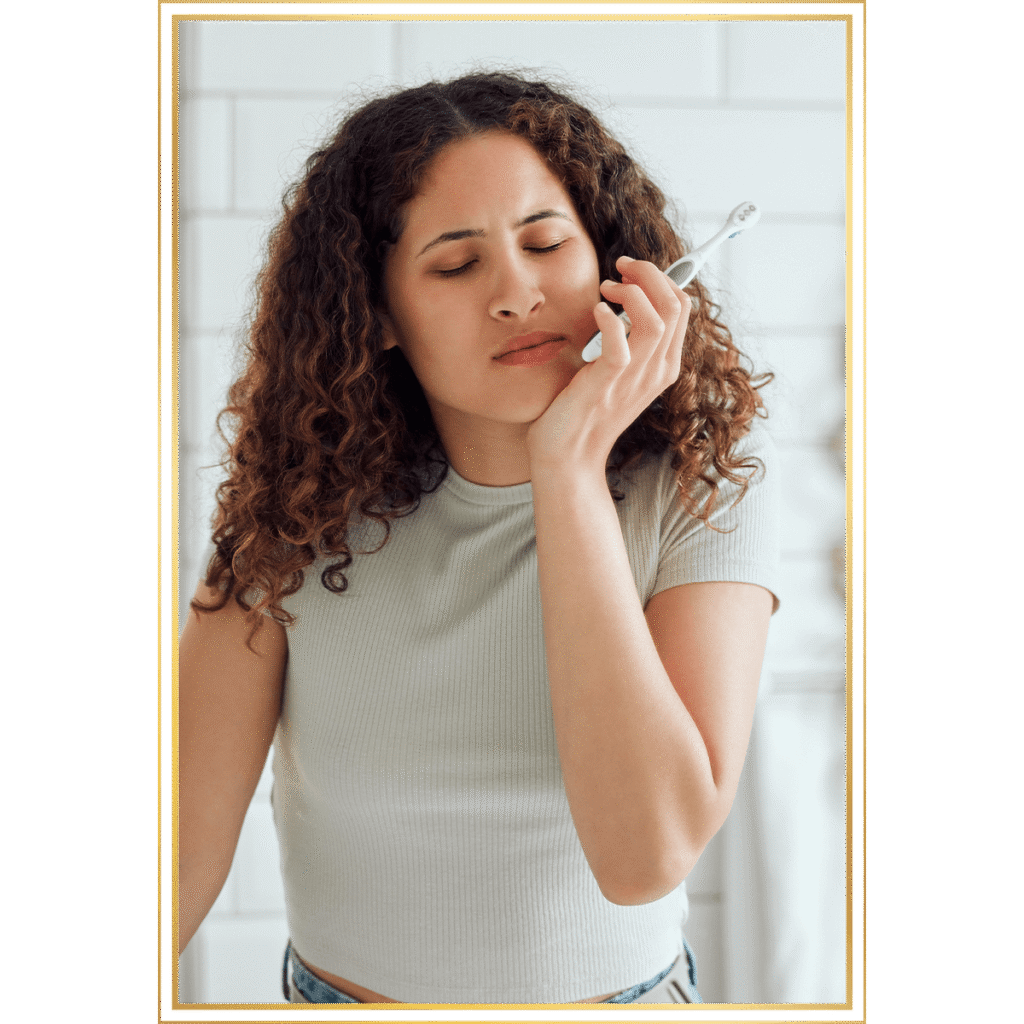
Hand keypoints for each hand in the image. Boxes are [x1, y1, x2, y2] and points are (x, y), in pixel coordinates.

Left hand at [526, 255, 690, 476]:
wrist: (568, 455)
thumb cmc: (585, 409)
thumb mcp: (618, 371)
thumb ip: (629, 340)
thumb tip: (625, 298)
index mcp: (664, 365)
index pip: (681, 307)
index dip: (659, 278)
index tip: (629, 272)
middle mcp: (657, 371)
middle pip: (675, 305)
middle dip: (649, 274)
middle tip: (619, 269)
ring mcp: (636, 379)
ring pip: (657, 319)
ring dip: (632, 292)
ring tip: (606, 289)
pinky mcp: (608, 384)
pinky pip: (620, 343)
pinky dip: (607, 319)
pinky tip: (594, 312)